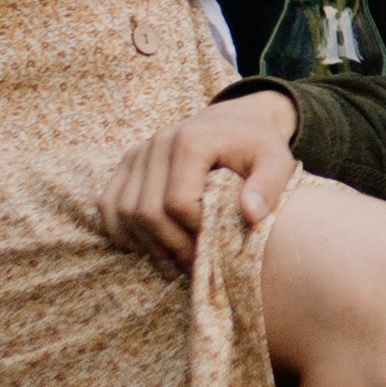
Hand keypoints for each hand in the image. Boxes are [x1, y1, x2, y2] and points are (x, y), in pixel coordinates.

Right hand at [99, 89, 297, 266]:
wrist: (236, 120)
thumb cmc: (258, 145)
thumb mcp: (277, 160)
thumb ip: (269, 185)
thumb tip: (251, 214)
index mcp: (192, 141)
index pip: (178, 202)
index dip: (194, 233)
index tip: (215, 247)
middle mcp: (158, 143)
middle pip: (147, 211)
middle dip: (169, 246)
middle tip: (193, 266)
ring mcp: (138, 152)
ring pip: (123, 211)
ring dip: (144, 244)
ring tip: (172, 264)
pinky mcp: (128, 162)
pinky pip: (108, 202)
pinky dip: (119, 230)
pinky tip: (143, 247)